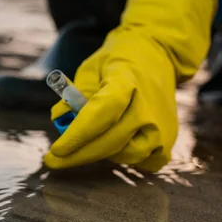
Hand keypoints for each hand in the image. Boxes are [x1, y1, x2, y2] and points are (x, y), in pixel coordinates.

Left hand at [44, 0, 217, 171]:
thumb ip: (74, 93)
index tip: (56, 150)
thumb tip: (60, 118)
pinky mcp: (168, 141)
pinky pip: (141, 163)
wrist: (156, 58)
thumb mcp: (91, 68)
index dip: (78, 134)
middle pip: (110, 141)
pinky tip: (112, 145)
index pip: (102, 112)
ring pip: (125, 155)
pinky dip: (123, 158)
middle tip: (53, 160)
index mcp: (126, 81)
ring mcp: (162, 127)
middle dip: (78, 155)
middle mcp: (148, 108)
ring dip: (101, 154)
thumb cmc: (115, 64)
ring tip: (88, 141)